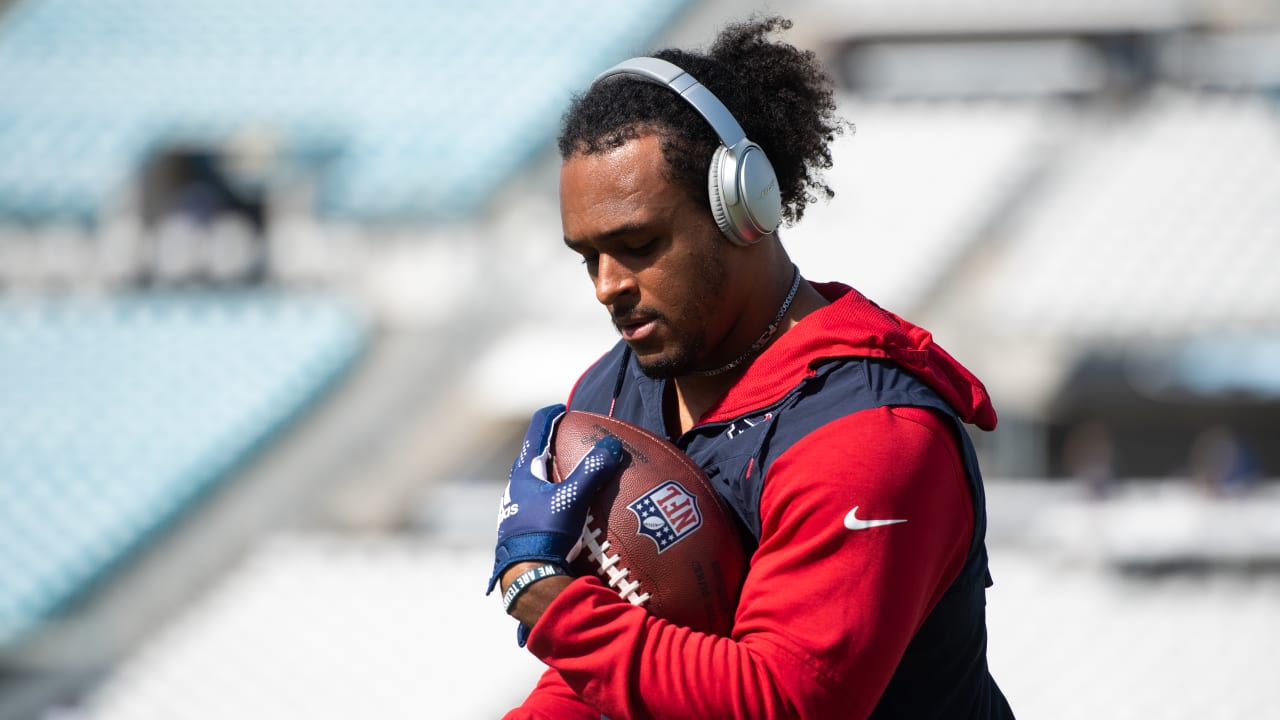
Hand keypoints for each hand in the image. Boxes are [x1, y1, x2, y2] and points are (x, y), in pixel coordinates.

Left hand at [486, 404, 621, 593]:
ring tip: (573, 474)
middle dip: (552, 445)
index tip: (564, 409)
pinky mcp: (523, 529)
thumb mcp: (572, 499)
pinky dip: (555, 497)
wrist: (528, 577)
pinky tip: (569, 509)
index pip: (536, 432)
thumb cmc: (545, 534)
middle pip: (534, 455)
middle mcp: (516, 488)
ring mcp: (517, 509)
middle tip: (572, 440)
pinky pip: (540, 503)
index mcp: (524, 473)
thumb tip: (612, 444)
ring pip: (536, 481)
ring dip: (553, 473)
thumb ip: (592, 471)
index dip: (551, 416)